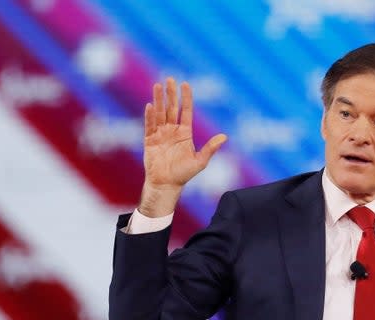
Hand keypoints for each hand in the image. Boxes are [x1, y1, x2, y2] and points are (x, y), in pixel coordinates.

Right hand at [139, 78, 226, 215]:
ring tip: (158, 85)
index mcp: (185, 134)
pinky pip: (149, 125)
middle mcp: (172, 131)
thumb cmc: (184, 174)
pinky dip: (150, 116)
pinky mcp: (150, 140)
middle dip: (171, 94)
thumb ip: (210, 148)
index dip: (186, 98)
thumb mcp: (200, 161)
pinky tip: (151, 105)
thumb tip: (225, 137)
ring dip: (159, 100)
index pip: (186, 111)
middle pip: (172, 109)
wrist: (166, 184)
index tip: (185, 85)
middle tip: (170, 79)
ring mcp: (160, 134)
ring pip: (160, 113)